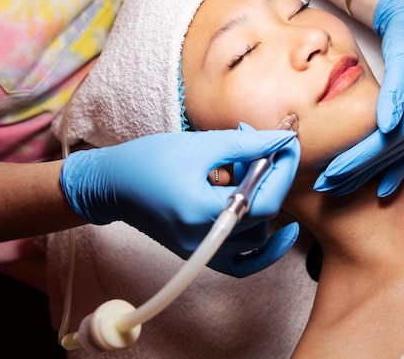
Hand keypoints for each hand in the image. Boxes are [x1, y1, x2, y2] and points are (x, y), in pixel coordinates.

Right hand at [61, 129, 299, 276]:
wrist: (113, 185)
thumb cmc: (148, 160)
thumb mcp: (200, 145)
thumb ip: (246, 145)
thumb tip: (282, 141)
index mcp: (201, 211)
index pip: (263, 200)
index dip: (283, 172)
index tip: (290, 145)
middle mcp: (204, 239)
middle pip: (261, 215)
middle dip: (270, 177)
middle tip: (260, 148)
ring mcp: (203, 250)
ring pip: (256, 234)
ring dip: (261, 201)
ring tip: (241, 171)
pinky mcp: (201, 252)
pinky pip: (242, 262)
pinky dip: (264, 250)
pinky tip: (282, 232)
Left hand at [315, 0, 403, 196]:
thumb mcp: (402, 58)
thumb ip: (395, 92)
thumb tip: (387, 126)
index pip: (389, 138)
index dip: (360, 157)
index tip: (332, 171)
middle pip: (389, 152)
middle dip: (356, 171)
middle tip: (325, 186)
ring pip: (393, 156)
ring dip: (365, 175)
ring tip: (339, 189)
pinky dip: (391, 171)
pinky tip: (381, 191)